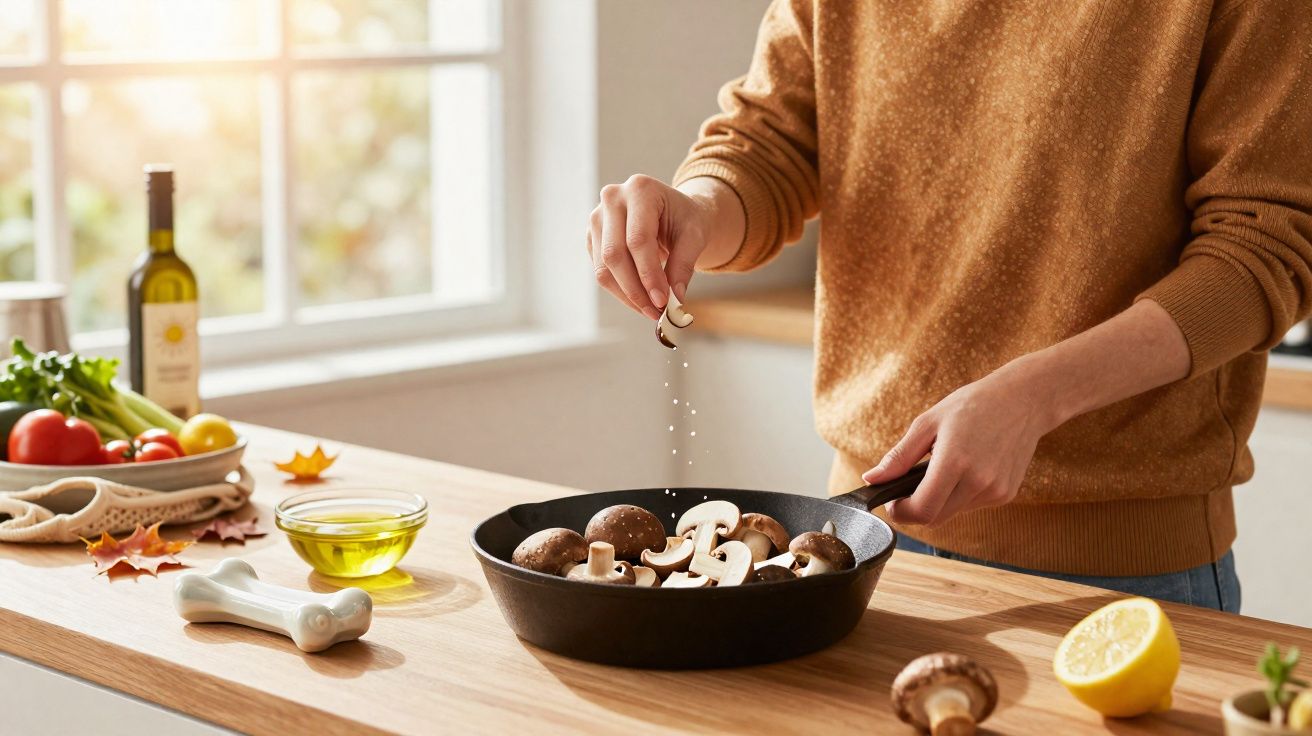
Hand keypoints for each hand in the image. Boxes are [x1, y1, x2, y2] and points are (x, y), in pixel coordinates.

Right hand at [587, 175, 742, 319]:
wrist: (673, 211)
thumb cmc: (686, 219)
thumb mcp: (695, 236)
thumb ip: (684, 265)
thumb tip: (675, 299)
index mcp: (640, 189)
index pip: (638, 239)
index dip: (648, 274)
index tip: (663, 301)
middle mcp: (612, 198)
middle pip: (614, 254)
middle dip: (635, 289)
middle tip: (656, 312)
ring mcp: (597, 217)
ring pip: (603, 267)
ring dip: (627, 295)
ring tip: (650, 310)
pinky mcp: (592, 237)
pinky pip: (600, 271)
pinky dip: (620, 291)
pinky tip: (640, 299)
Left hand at [860, 361, 1063, 526]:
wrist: (1024, 400)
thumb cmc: (972, 405)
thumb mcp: (928, 423)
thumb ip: (899, 456)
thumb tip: (871, 479)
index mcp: (955, 461)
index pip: (922, 510)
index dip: (901, 513)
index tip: (892, 502)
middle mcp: (979, 481)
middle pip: (935, 518)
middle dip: (915, 509)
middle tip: (907, 489)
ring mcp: (996, 490)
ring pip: (953, 513)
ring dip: (939, 500)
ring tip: (943, 468)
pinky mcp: (1006, 494)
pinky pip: (972, 505)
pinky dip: (960, 494)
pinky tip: (966, 469)